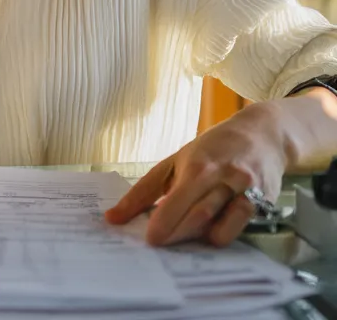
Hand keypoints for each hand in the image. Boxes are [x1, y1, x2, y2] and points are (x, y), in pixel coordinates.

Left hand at [105, 103, 287, 246]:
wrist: (261, 135)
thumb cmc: (212, 149)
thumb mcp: (174, 161)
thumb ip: (145, 189)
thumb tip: (113, 217)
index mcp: (198, 165)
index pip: (177, 199)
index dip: (164, 222)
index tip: (150, 239)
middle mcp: (223, 177)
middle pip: (198, 215)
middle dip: (177, 234)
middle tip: (161, 243)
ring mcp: (247, 190)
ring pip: (221, 225)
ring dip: (199, 237)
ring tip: (183, 236)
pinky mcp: (265, 202)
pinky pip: (240, 227)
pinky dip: (222, 234)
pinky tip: (209, 231)